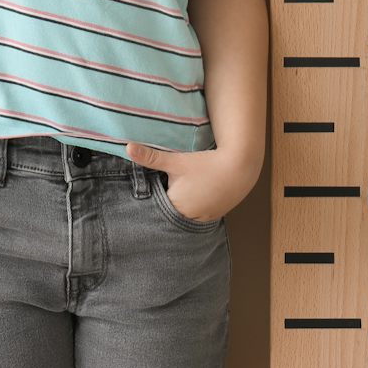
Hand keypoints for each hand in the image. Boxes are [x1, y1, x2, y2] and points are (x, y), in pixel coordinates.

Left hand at [124, 140, 257, 222]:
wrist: (240, 167)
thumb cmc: (206, 164)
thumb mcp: (177, 160)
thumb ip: (151, 157)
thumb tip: (127, 147)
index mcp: (175, 207)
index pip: (156, 207)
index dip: (153, 198)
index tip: (152, 190)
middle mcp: (188, 218)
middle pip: (169, 212)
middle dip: (167, 202)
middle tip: (170, 187)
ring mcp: (203, 219)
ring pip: (184, 214)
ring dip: (182, 206)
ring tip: (185, 190)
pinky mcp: (214, 216)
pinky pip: (198, 215)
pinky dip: (195, 207)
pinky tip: (198, 195)